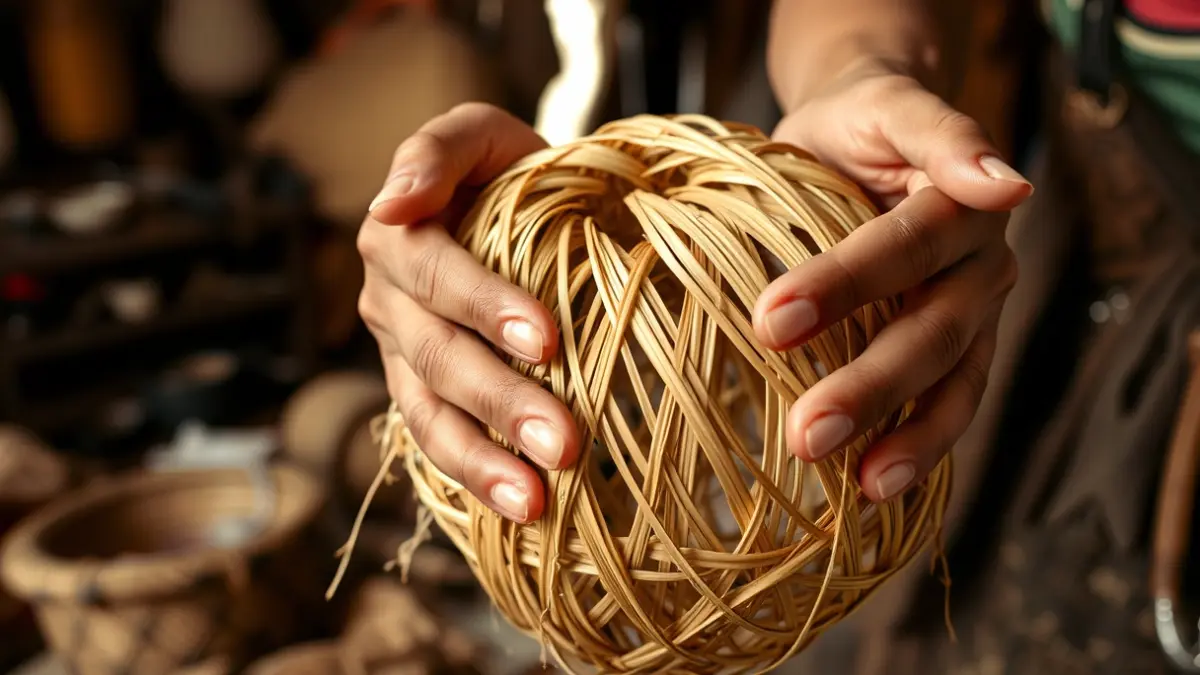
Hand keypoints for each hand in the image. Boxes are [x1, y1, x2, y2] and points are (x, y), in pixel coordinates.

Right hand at [357, 103, 580, 522]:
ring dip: (482, 462)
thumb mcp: (479, 136)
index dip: (486, 306)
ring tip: (535, 502)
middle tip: (564, 444)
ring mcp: (400, 356)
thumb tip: (392, 203)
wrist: (518, 208)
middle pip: (438, 358)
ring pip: (430, 414)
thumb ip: (437, 151)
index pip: (437, 275)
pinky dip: (474, 478)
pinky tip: (519, 510)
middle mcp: (388, 301)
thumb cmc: (507, 171)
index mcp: (397, 237)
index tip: (547, 341)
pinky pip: (437, 442)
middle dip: (500, 402)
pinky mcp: (420, 395)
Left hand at [756, 59, 1032, 501]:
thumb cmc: (862, 123)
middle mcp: (980, 267)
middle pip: (933, 331)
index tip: (772, 320)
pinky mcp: (955, 350)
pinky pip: (947, 403)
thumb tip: (1010, 184)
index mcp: (963, 206)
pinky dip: (916, 446)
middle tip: (806, 434)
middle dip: (871, 386)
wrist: (861, 132)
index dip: (843, 285)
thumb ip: (941, 134)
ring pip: (953, 382)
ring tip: (861, 484)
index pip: (904, 248)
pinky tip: (874, 488)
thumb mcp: (889, 107)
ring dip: (907, 435)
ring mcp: (972, 315)